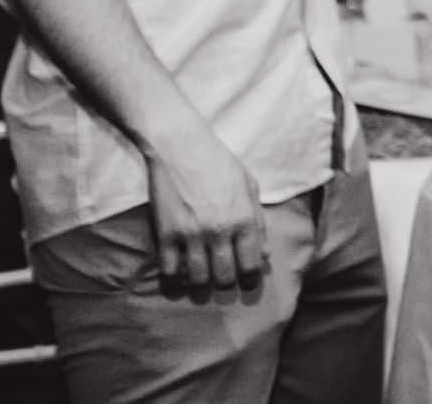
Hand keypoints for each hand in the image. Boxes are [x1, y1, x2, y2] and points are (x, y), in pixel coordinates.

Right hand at [144, 126, 265, 291]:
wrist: (181, 147)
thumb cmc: (220, 164)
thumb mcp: (249, 187)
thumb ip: (259, 222)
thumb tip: (265, 255)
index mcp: (244, 219)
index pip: (251, 265)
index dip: (250, 280)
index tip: (246, 282)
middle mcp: (220, 230)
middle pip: (224, 277)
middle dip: (225, 284)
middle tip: (222, 282)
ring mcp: (191, 234)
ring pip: (198, 279)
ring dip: (200, 285)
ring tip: (201, 281)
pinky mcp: (166, 234)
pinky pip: (170, 271)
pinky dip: (174, 279)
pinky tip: (178, 275)